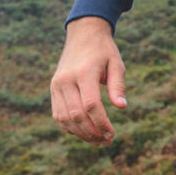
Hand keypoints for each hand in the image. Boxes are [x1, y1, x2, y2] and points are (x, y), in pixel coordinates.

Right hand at [52, 16, 126, 144]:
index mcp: (84, 73)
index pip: (91, 105)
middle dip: (92, 132)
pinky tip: (84, 132)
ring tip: (96, 141)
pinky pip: (58, 114)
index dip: (101, 123)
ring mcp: (57, 84)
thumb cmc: (103, 50)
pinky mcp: (53, 88)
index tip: (112, 134)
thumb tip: (122, 107)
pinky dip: (69, 127)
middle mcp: (66, 80)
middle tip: (106, 141)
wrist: (83, 34)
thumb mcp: (116, 64)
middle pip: (76, 115)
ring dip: (80, 133)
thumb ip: (118, 86)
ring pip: (64, 118)